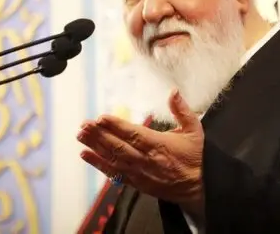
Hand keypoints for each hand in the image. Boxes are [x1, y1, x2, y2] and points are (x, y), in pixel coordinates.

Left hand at [77, 90, 204, 215]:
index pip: (133, 134)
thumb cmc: (195, 156)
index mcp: (159, 144)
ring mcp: (140, 172)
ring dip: (95, 147)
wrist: (198, 187)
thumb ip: (182, 110)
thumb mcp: (194, 130)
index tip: (101, 117)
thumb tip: (173, 91)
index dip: (116, 126)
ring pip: (113, 159)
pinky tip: (86, 155)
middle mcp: (146, 159)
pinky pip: (114, 173)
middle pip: (119, 146)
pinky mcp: (136, 183)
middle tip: (84, 125)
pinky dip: (99, 165)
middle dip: (99, 135)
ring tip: (81, 136)